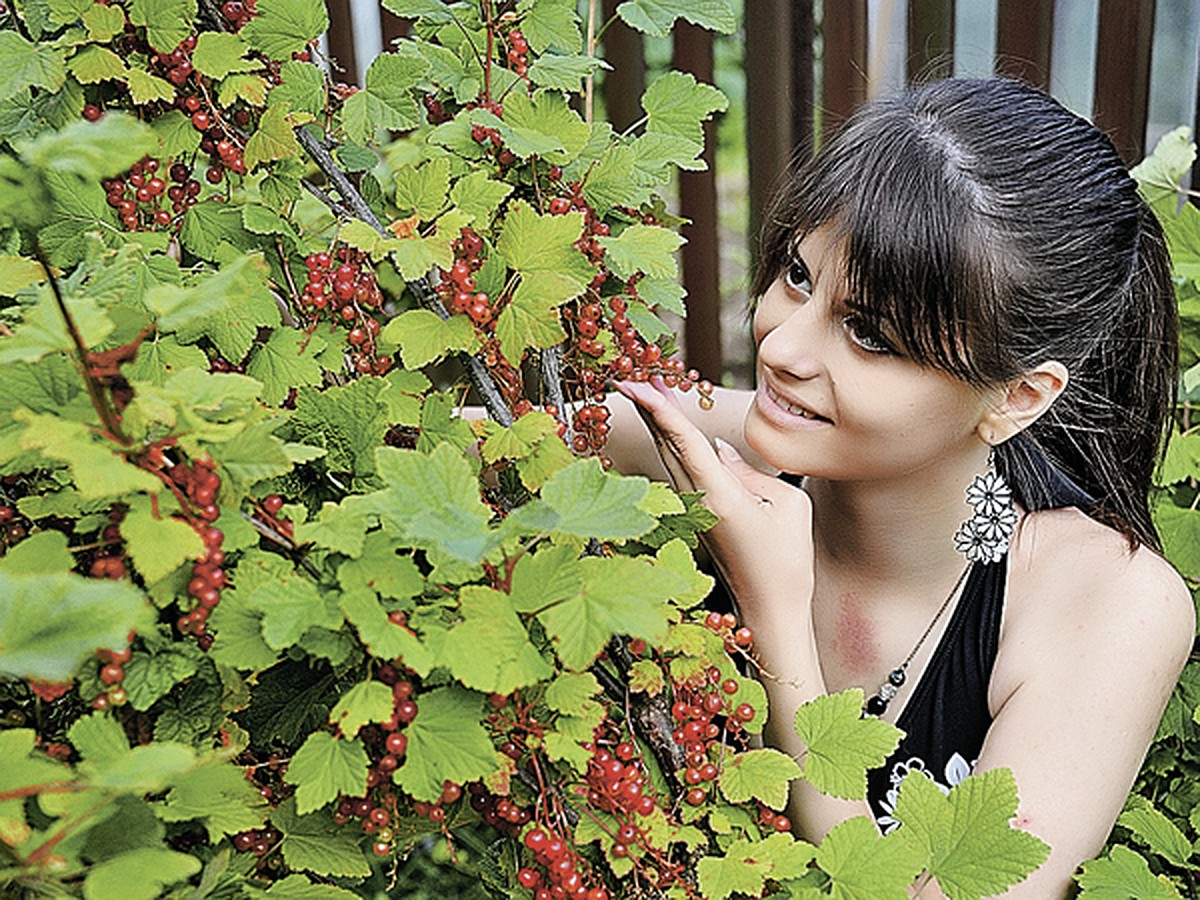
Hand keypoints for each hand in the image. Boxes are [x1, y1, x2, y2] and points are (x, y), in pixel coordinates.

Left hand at [615, 378, 814, 611]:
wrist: (771, 613)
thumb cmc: (786, 562)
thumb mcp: (786, 507)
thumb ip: (751, 472)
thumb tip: (720, 452)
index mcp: (717, 496)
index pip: (683, 442)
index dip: (659, 409)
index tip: (636, 384)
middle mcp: (696, 503)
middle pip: (666, 446)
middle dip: (649, 409)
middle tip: (632, 374)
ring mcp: (692, 514)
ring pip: (669, 460)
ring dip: (658, 425)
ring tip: (648, 391)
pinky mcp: (696, 522)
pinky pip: (680, 475)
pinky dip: (672, 448)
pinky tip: (670, 433)